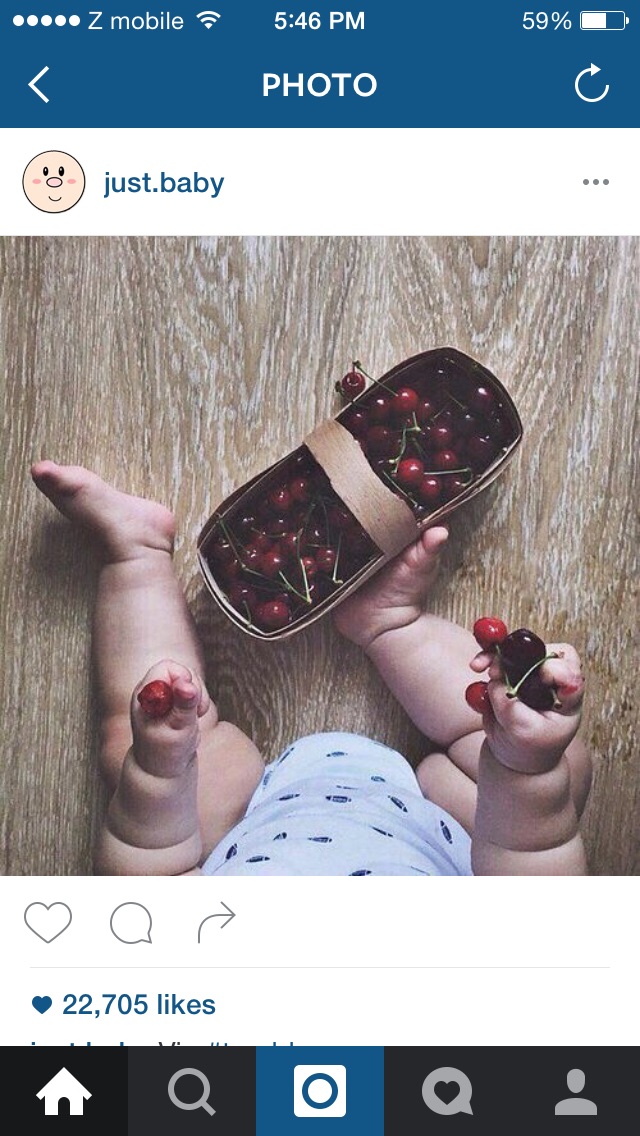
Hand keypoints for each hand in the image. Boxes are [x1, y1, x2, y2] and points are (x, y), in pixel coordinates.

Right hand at [470, 643, 584, 772]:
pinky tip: (476, 667)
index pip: (567, 670)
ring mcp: (531, 674)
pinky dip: (486, 659)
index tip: (538, 677)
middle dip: (517, 655)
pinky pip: (498, 658)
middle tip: (495, 670)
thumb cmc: (530, 748)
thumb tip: (497, 678)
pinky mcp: (512, 674)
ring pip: (516, 651)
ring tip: (478, 666)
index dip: (552, 668)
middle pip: (540, 652)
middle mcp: (552, 680)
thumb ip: (510, 704)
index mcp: (567, 697)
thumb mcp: (523, 731)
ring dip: (495, 655)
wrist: (516, 756)